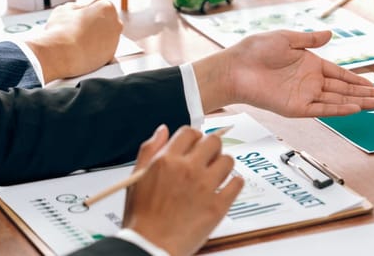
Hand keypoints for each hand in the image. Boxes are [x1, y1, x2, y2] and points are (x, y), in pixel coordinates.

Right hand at [25, 1, 122, 82]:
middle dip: (96, 23)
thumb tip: (81, 10)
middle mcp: (116, 24)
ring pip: (105, 37)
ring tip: (78, 41)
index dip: (91, 10)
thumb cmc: (63, 29)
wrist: (62, 55)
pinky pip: (102, 51)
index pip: (103, 5)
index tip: (82, 14)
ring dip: (95, 38)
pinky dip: (95, 51)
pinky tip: (82, 51)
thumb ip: (77, 8)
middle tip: (80, 27)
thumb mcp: (66, 9)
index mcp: (108, 8)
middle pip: (107, 21)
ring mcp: (115, 41)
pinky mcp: (110, 56)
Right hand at [123, 125, 242, 255]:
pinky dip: (234, 183)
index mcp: (166, 161)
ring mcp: (205, 187)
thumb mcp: (136, 178)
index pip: (190, 132)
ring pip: (228, 160)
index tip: (195, 146)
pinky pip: (237, 183)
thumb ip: (149, 150)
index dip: (194, 137)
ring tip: (216, 175)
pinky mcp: (218, 205)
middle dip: (212, 148)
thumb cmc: (142, 217)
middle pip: (213, 141)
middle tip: (208, 159)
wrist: (149, 246)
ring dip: (223, 165)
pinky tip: (226, 188)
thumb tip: (163, 130)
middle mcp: (187, 169)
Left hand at [193, 30, 373, 115]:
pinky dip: (339, 109)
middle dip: (368, 94)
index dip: (360, 80)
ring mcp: (305, 96)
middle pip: (346, 90)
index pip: (342, 75)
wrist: (235, 67)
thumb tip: (330, 34)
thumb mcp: (287, 38)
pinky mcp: (296, 108)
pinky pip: (322, 109)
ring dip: (360, 102)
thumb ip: (310, 39)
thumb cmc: (256, 50)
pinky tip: (356, 108)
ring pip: (339, 100)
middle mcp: (311, 82)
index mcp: (311, 65)